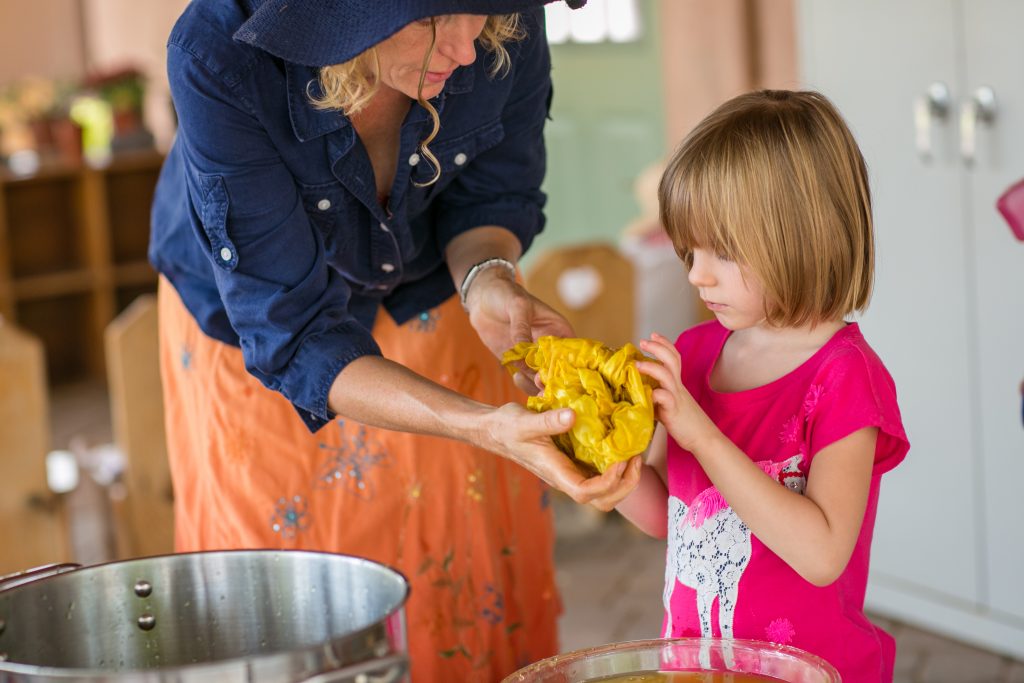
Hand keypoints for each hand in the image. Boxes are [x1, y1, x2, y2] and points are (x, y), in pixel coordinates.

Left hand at [465, 269, 572, 394]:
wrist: (482, 298)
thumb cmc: (505, 294)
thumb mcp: (517, 305)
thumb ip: (521, 327)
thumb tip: (524, 349)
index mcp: (558, 329)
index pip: (571, 351)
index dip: (569, 365)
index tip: (557, 373)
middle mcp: (550, 346)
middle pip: (558, 370)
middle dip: (552, 380)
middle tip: (539, 383)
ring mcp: (533, 356)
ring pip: (542, 379)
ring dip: (536, 386)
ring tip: (524, 379)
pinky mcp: (517, 362)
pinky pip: (525, 379)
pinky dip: (523, 383)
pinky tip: (516, 376)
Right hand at [484, 402, 640, 504]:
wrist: (496, 430)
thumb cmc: (506, 427)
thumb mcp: (524, 421)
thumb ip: (547, 421)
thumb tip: (572, 415)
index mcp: (555, 473)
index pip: (585, 493)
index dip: (607, 482)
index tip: (619, 460)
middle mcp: (566, 478)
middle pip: (602, 501)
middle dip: (625, 485)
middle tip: (636, 458)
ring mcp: (572, 472)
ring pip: (605, 492)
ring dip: (625, 478)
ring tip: (634, 453)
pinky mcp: (575, 462)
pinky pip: (601, 473)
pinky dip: (617, 466)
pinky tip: (622, 445)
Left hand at [635, 333, 716, 451]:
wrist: (704, 439)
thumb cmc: (685, 422)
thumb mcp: (670, 403)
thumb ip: (657, 394)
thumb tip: (639, 390)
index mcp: (677, 384)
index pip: (674, 357)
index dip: (664, 344)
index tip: (653, 335)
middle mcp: (678, 387)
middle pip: (672, 359)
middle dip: (658, 347)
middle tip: (644, 341)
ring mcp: (676, 398)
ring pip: (667, 375)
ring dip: (651, 367)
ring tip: (637, 365)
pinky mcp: (673, 412)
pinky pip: (665, 398)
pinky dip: (655, 393)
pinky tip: (647, 393)